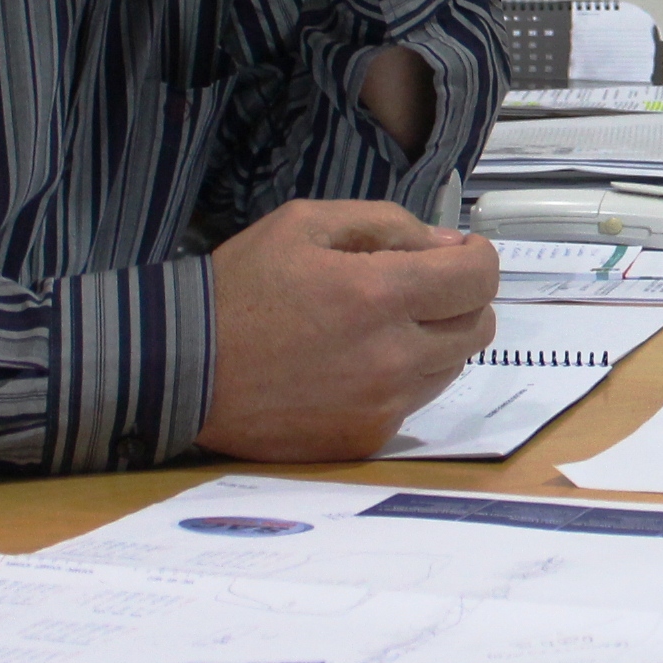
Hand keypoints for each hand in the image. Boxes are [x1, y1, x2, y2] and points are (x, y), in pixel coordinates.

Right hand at [200, 200, 497, 460]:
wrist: (184, 368)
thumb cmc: (239, 291)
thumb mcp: (306, 224)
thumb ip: (386, 224)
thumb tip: (445, 243)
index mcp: (379, 294)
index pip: (478, 277)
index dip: (477, 257)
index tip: (460, 253)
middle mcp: (391, 356)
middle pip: (478, 325)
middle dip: (461, 298)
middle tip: (425, 287)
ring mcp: (381, 404)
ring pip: (452, 366)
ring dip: (435, 339)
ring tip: (384, 324)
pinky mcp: (365, 438)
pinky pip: (414, 403)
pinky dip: (403, 379)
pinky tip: (359, 362)